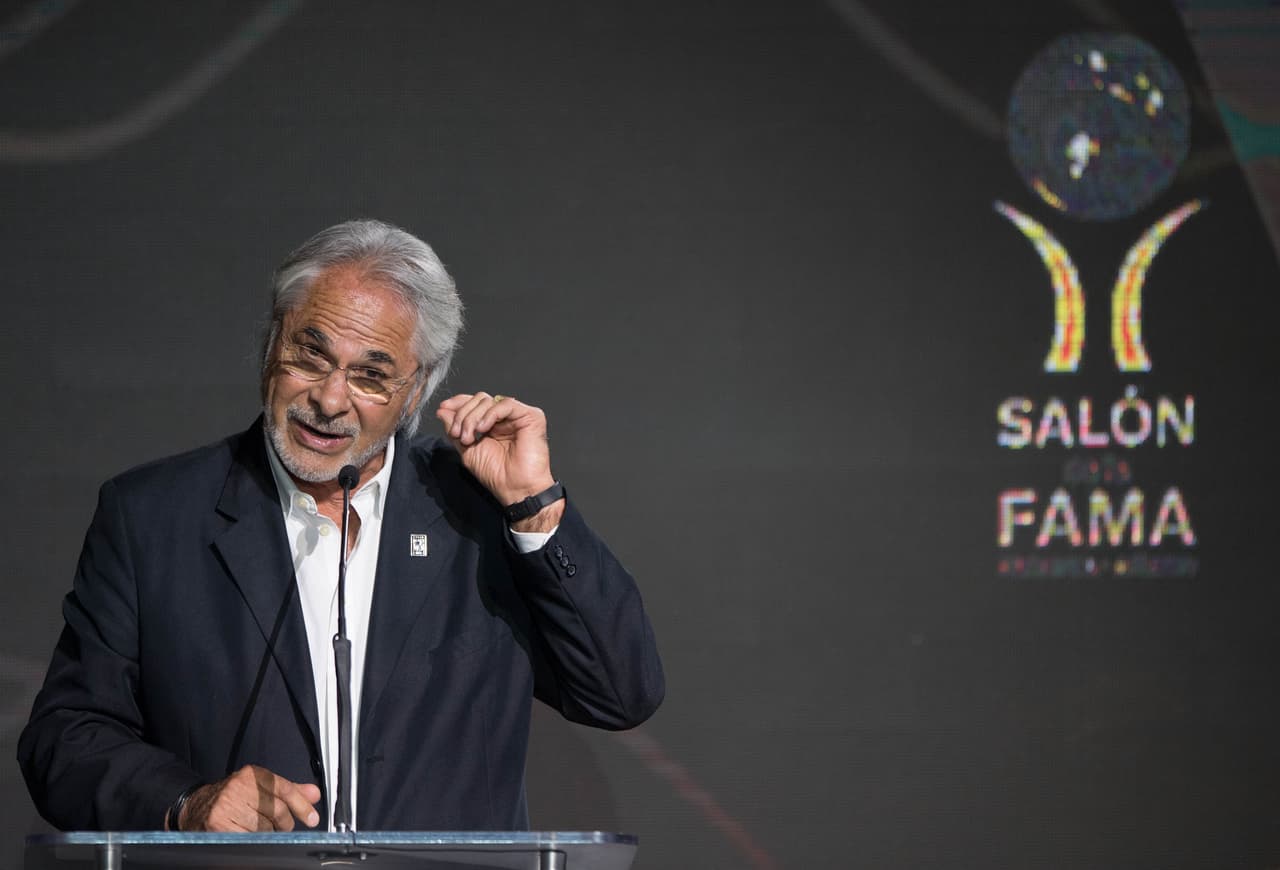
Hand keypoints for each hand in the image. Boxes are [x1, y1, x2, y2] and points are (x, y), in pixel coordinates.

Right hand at [176, 765, 320, 831]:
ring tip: (261, 830)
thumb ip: (288, 791)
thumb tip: (313, 794)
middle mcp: (239, 786)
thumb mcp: (261, 788)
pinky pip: (248, 838)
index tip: (312, 818)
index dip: (301, 805)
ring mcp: (227, 806)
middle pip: (277, 810)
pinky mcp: (218, 824)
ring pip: (264, 827)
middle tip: (283, 828)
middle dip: (285, 824)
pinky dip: (254, 841)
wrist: (196, 807)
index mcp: (252, 774)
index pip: (284, 788)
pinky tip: (250, 836)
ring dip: (269, 834)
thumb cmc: (233, 798)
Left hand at [436, 393, 562, 529]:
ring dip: (472, 418)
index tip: (443, 408)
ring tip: (469, 438)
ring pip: (488, 400)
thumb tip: (442, 411)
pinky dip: (489, 414)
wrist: (515, 488)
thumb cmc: (496, 475)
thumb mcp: (467, 450)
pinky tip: (484, 429)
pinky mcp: (531, 416)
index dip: (458, 403)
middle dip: (463, 415)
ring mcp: (517, 416)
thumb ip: (454, 429)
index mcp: (492, 424)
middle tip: (458, 435)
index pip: (474, 403)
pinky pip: (505, 404)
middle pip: (479, 399)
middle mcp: (505, 417)